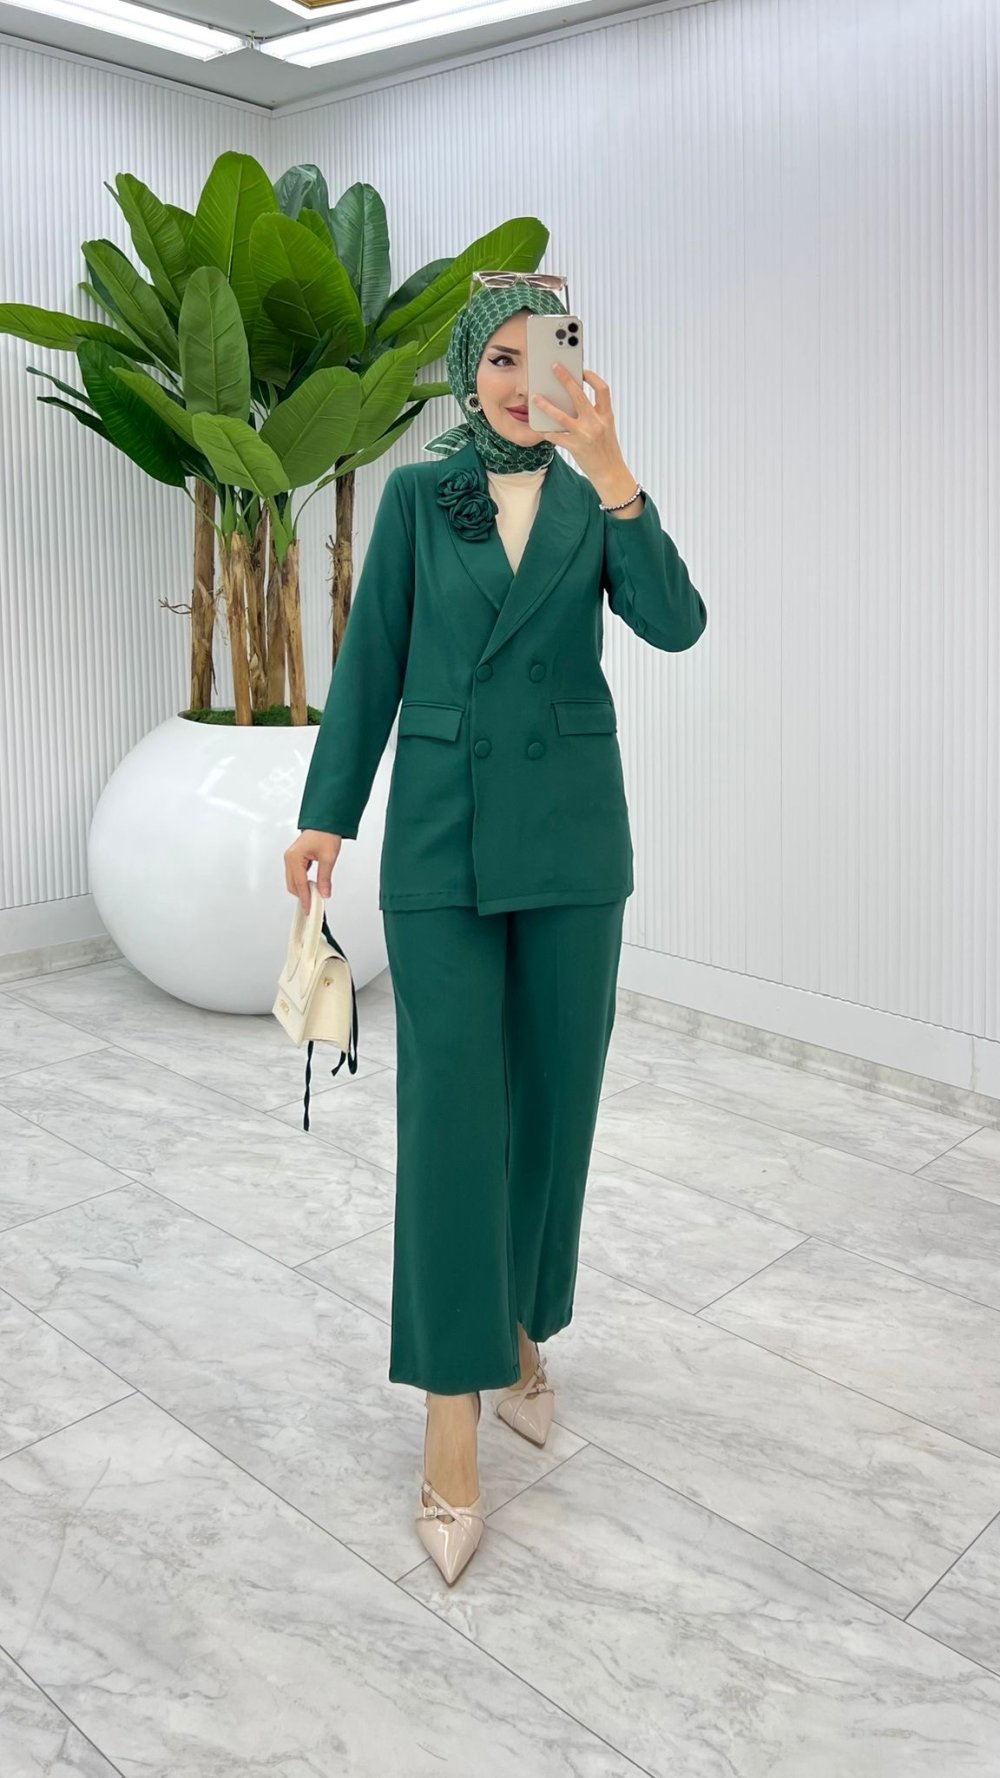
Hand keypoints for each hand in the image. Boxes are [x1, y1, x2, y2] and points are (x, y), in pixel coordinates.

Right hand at [284, 830, 342, 914]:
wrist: (326, 821)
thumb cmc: (325, 833)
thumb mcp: (328, 857)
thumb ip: (325, 878)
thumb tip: (324, 893)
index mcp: (295, 857)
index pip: (299, 884)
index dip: (305, 898)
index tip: (309, 909)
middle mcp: (289, 858)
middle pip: (293, 885)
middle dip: (303, 896)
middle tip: (314, 904)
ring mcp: (291, 858)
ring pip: (293, 881)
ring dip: (303, 890)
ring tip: (315, 896)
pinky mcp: (295, 859)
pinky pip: (296, 875)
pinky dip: (303, 883)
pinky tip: (312, 887)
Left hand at [531, 364, 628, 486]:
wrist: (611, 473)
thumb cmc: (607, 450)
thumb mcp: (606, 427)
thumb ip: (594, 413)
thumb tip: (573, 399)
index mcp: (606, 415)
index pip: (602, 389)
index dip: (592, 377)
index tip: (581, 370)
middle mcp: (596, 422)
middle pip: (579, 395)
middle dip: (565, 379)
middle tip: (554, 367)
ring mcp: (584, 435)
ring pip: (561, 416)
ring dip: (546, 405)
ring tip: (535, 398)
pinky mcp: (574, 447)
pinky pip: (556, 436)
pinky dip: (546, 431)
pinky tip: (539, 427)